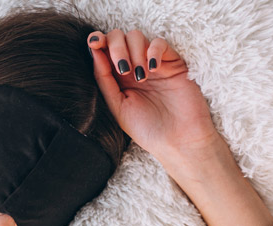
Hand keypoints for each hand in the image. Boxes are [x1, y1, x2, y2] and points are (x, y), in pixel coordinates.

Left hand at [87, 29, 220, 159]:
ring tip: (141, 77)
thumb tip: (94, 52)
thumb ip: (104, 80)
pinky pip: (160, 43)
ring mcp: (153, 64)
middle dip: (116, 47)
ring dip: (134, 52)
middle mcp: (133, 67)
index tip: (94, 43)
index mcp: (117, 78)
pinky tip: (153, 69)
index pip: (103, 50)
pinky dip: (153, 51)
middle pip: (118, 37)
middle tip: (123, 69)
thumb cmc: (147, 130)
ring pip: (137, 36)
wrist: (178, 142)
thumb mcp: (118, 107)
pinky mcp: (173, 63)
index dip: (97, 41)